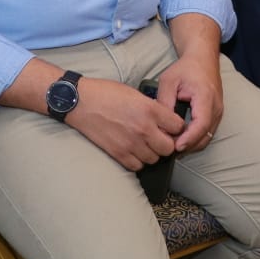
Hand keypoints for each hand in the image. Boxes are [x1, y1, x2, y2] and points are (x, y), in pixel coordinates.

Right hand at [66, 77, 185, 170]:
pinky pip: (138, 166)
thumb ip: (153, 107)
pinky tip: (133, 150)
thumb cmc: (107, 93)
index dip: (176, 127)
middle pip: (169, 148)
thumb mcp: (135, 93)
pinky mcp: (119, 153)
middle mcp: (144, 128)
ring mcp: (131, 143)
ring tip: (144, 143)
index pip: (178, 126)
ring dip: (152, 152)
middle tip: (159, 137)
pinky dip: (138, 160)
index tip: (171, 127)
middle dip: (166, 143)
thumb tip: (165, 120)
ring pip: (154, 159)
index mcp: (150, 109)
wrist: (81, 102)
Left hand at [154, 50, 223, 153]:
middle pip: (205, 135)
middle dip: (188, 145)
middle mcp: (216, 107)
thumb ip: (165, 101)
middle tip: (168, 150)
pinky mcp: (216, 115)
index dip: (189, 137)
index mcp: (205, 96)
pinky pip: (207, 132)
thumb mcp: (168, 80)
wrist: (202, 59)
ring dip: (191, 144)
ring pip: (207, 137)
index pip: (201, 123)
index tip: (176, 146)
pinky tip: (180, 140)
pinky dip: (195, 139)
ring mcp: (218, 112)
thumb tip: (160, 124)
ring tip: (172, 146)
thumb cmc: (185, 68)